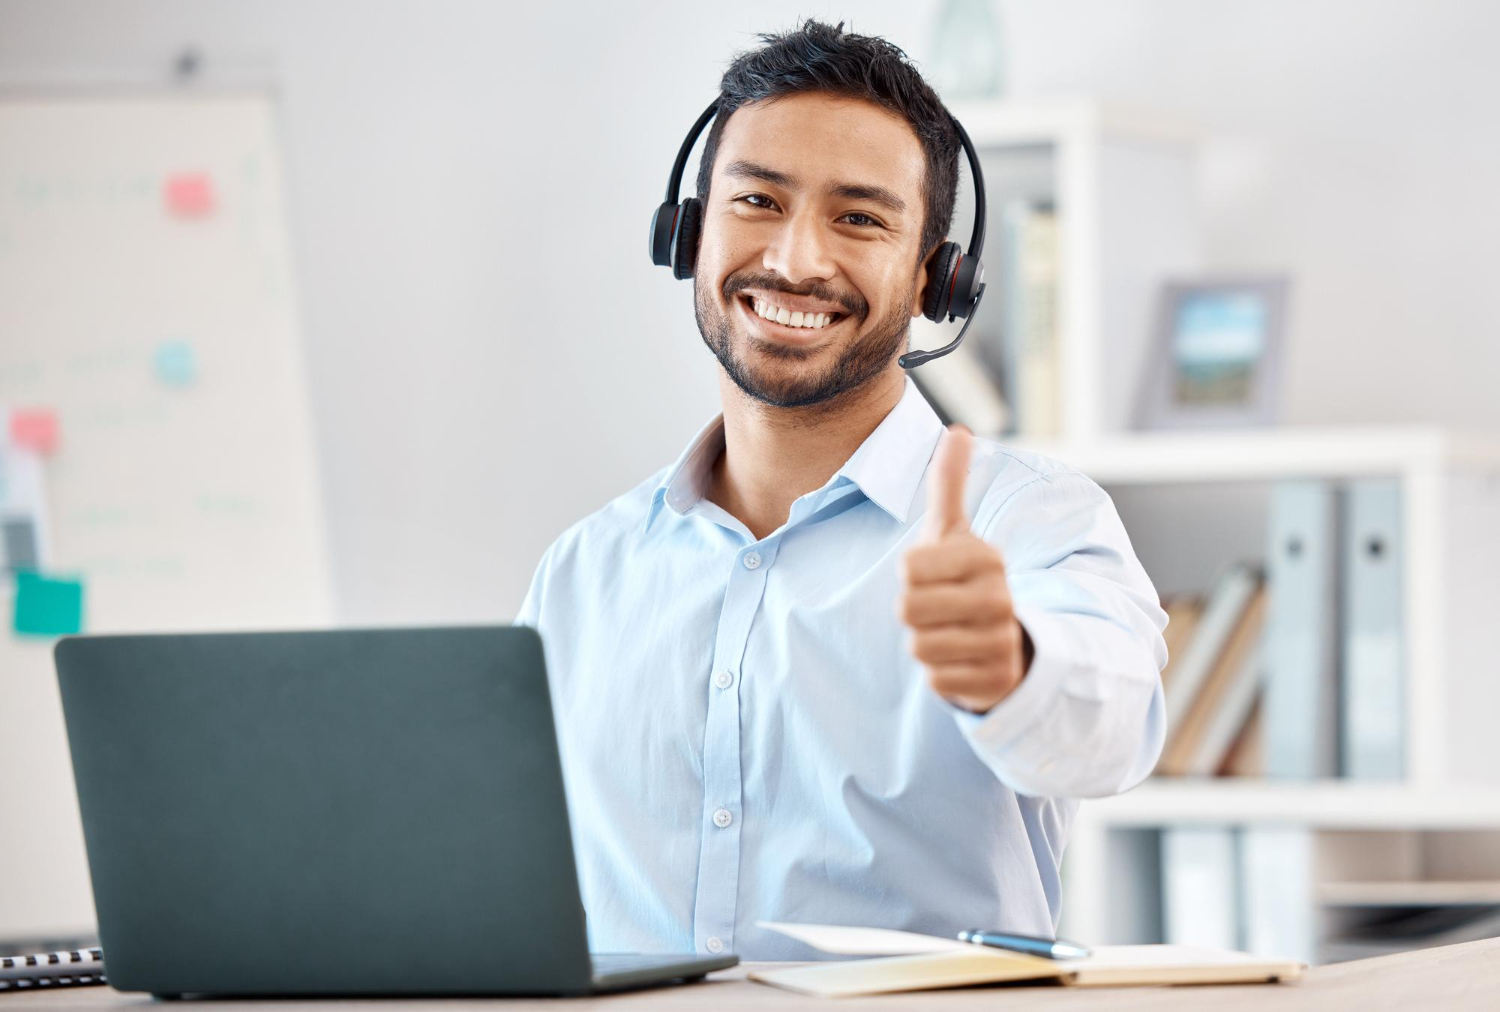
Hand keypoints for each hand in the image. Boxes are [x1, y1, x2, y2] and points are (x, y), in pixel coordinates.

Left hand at [898, 425, 1031, 713]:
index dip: (911, 575)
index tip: (934, 575)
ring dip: (926, 643)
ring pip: (920, 647)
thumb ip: (950, 484)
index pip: (909, 569)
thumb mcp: (956, 532)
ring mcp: (1001, 643)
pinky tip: (961, 661)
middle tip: (939, 608)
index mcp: (988, 558)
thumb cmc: (967, 580)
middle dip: (913, 612)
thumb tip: (958, 430)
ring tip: (951, 633)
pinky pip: (937, 681)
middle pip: (908, 610)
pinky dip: (941, 674)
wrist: (1007, 642)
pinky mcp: (995, 683)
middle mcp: (1000, 599)